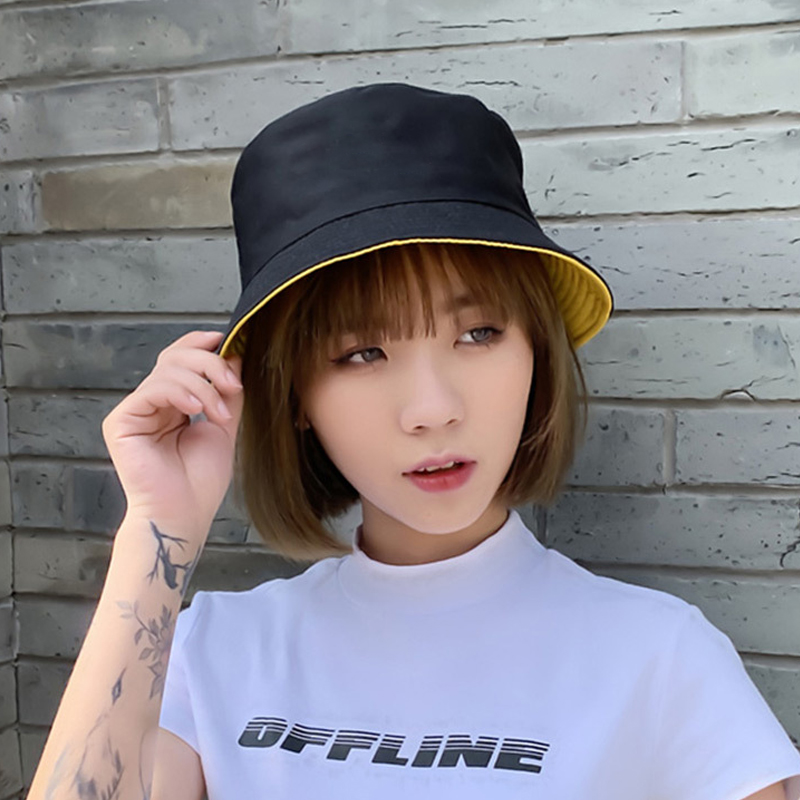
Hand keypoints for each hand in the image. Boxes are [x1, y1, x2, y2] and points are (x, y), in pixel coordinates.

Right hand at [102, 330, 243, 540]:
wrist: (184, 514)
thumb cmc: (200, 481)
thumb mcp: (224, 426)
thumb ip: (226, 392)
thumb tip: (235, 357)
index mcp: (173, 402)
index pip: (181, 358)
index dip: (201, 343)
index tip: (228, 339)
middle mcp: (152, 403)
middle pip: (175, 357)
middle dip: (209, 363)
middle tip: (234, 385)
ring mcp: (135, 411)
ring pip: (168, 369)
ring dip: (203, 386)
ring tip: (220, 414)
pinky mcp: (121, 421)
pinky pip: (153, 389)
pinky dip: (180, 393)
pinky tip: (195, 410)